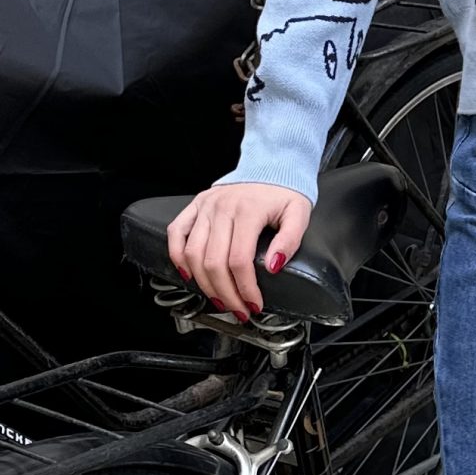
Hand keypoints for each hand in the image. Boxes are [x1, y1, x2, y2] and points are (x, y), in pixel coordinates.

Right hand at [166, 181, 311, 322]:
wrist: (271, 165)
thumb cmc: (284, 191)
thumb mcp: (298, 213)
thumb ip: (290, 240)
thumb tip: (274, 265)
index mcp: (247, 211)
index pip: (239, 261)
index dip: (245, 289)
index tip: (254, 304)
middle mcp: (222, 209)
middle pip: (214, 262)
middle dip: (226, 294)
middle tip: (238, 309)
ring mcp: (206, 207)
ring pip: (193, 254)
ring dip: (204, 284)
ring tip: (219, 299)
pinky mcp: (196, 206)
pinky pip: (176, 232)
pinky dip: (177, 256)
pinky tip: (188, 274)